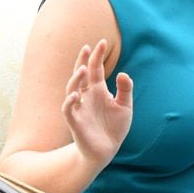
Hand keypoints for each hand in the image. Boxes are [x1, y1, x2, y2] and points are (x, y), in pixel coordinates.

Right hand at [61, 39, 132, 166]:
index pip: (95, 69)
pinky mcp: (76, 122)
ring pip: (72, 89)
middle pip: (81, 75)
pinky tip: (75, 94)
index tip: (101, 42)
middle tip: (87, 48)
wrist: (107, 150)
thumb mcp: (125, 105)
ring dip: (76, 79)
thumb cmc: (114, 127)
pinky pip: (68, 110)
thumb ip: (125, 89)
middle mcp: (86, 96)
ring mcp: (80, 108)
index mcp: (98, 90)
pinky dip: (69, 102)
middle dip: (82, 61)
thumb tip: (123, 73)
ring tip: (83, 69)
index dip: (96, 56)